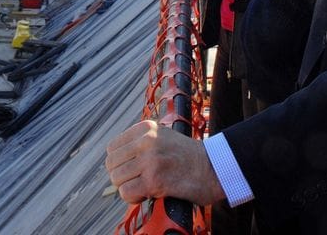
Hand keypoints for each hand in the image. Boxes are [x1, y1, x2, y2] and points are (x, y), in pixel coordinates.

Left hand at [105, 120, 225, 205]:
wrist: (214, 169)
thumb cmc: (189, 157)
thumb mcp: (164, 137)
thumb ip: (141, 143)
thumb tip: (116, 160)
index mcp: (146, 129)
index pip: (112, 148)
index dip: (118, 163)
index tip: (131, 170)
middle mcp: (146, 141)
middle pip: (112, 164)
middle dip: (121, 177)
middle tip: (137, 181)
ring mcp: (150, 160)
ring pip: (117, 179)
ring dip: (128, 187)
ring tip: (144, 187)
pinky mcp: (155, 180)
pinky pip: (126, 192)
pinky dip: (133, 198)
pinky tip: (147, 194)